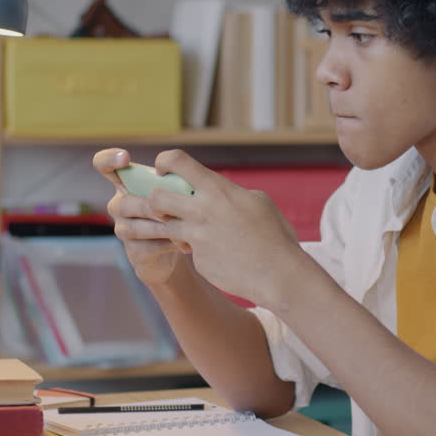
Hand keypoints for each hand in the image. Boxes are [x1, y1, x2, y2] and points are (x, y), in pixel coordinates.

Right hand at [92, 148, 190, 287]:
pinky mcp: (133, 252)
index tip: (125, 157)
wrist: (175, 249)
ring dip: (161, 228)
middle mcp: (118, 205)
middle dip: (150, 207)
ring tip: (184, 228)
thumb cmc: (175, 212)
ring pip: (135, 228)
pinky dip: (168, 244)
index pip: (104, 165)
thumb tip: (185, 181)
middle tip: (171, 212)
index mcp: (126, 184)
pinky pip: (147, 247)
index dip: (109, 159)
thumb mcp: (176, 193)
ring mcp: (122, 230)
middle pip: (124, 203)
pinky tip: (184, 243)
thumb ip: (173, 184)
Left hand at [143, 149, 311, 305]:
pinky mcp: (198, 261)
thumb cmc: (275, 235)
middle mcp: (201, 211)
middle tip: (168, 207)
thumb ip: (232, 193)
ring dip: (174, 229)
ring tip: (195, 233)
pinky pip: (189, 251)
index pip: (177, 161)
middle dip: (156, 201)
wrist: (279, 274)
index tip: (165, 171)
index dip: (164, 162)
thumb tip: (221, 192)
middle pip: (155, 198)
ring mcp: (197, 238)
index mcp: (218, 190)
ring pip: (165, 227)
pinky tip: (220, 256)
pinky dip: (199, 252)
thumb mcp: (259, 201)